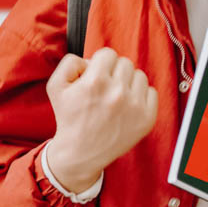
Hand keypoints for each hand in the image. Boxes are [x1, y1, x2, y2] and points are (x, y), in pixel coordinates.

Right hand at [42, 48, 159, 193]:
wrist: (80, 153)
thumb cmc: (69, 118)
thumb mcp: (55, 86)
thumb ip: (70, 62)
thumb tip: (92, 60)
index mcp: (95, 82)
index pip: (108, 54)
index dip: (100, 64)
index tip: (96, 76)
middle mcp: (117, 92)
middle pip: (125, 63)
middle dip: (114, 73)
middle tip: (104, 89)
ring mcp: (134, 106)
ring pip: (139, 75)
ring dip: (128, 83)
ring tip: (115, 98)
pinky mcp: (147, 118)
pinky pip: (152, 92)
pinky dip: (141, 96)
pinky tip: (127, 106)